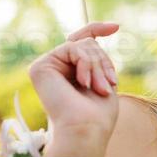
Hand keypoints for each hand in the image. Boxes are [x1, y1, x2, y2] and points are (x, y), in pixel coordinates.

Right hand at [28, 22, 120, 156]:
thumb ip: (95, 59)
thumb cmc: (98, 115)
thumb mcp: (103, 79)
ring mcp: (46, 67)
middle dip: (103, 62)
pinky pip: (73, 48)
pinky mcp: (40, 67)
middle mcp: (55, 69)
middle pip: (87, 43)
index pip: (81, 41)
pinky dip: (86, 63)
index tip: (116, 26)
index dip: (97, 29)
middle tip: (107, 85)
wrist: (86, 130)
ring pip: (82, 45)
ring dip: (97, 65)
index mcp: (69, 73)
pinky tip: (84, 82)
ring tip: (99, 87)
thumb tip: (92, 36)